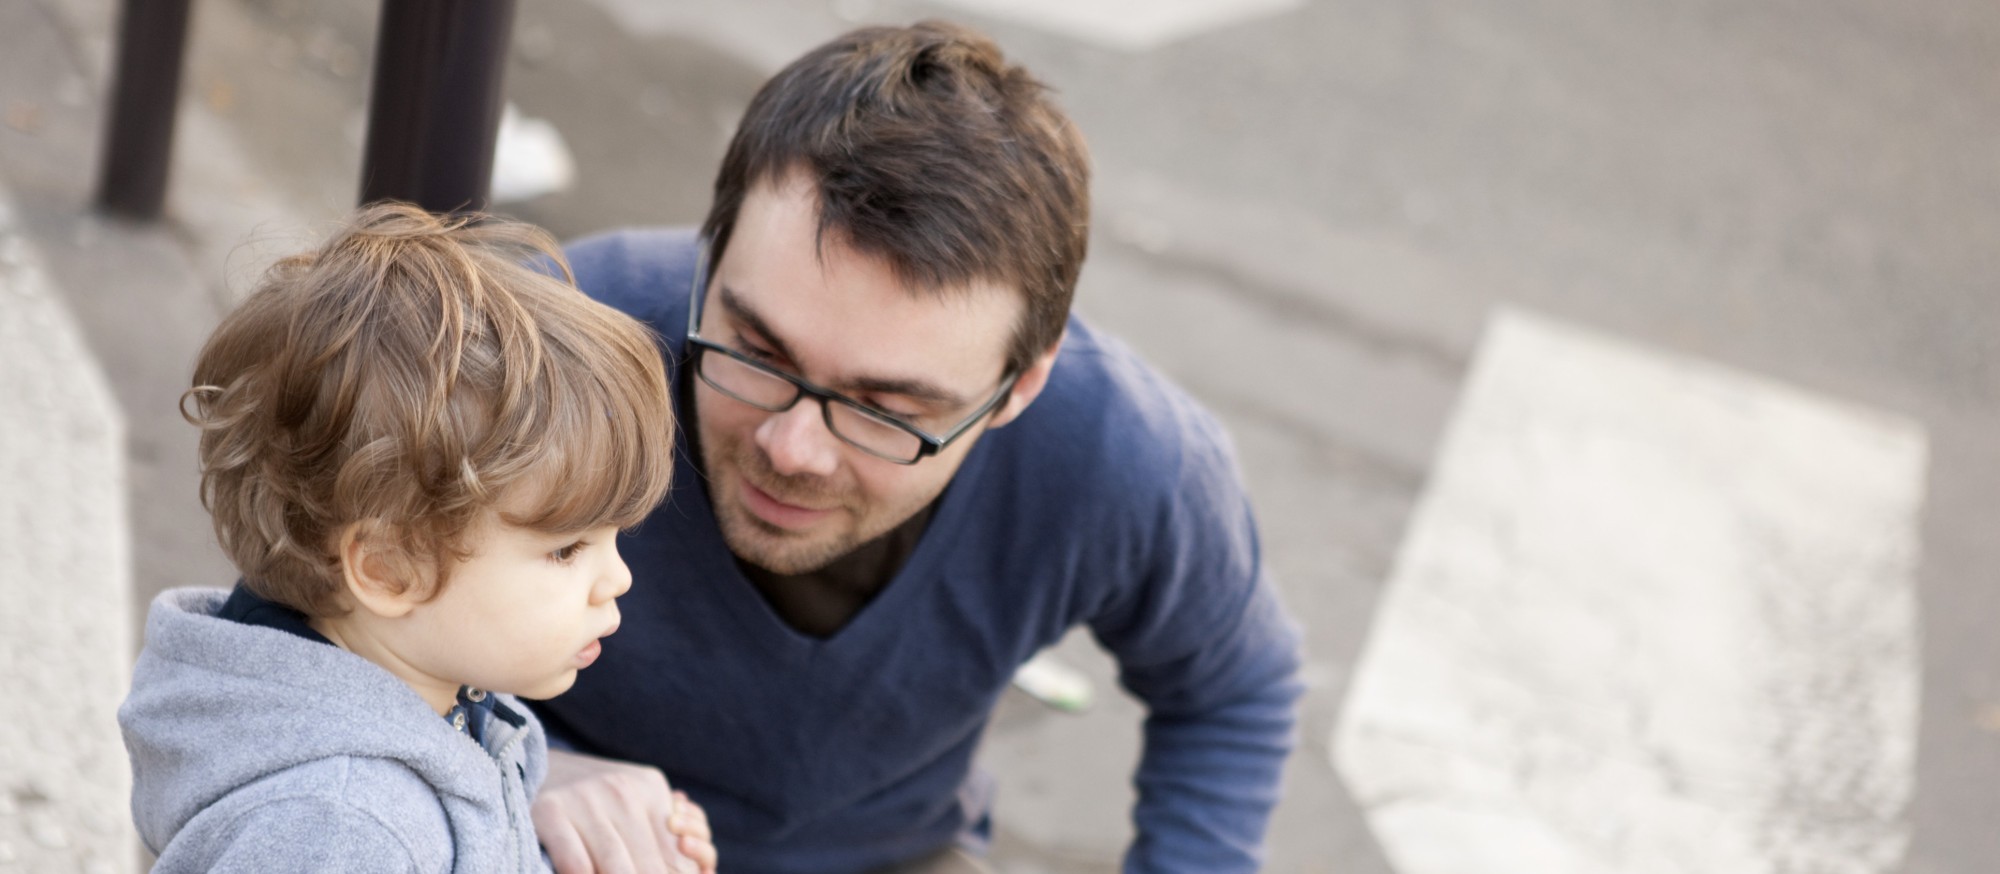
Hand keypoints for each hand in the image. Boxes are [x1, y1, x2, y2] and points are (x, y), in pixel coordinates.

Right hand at [534, 748, 718, 873]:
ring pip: (615, 866)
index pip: (675, 853)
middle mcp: (622, 791)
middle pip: (649, 865)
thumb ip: (660, 836)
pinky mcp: (551, 811)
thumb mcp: (633, 799)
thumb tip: (698, 872)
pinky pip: (576, 863)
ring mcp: (586, 799)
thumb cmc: (592, 795)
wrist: (533, 762)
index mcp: (650, 788)